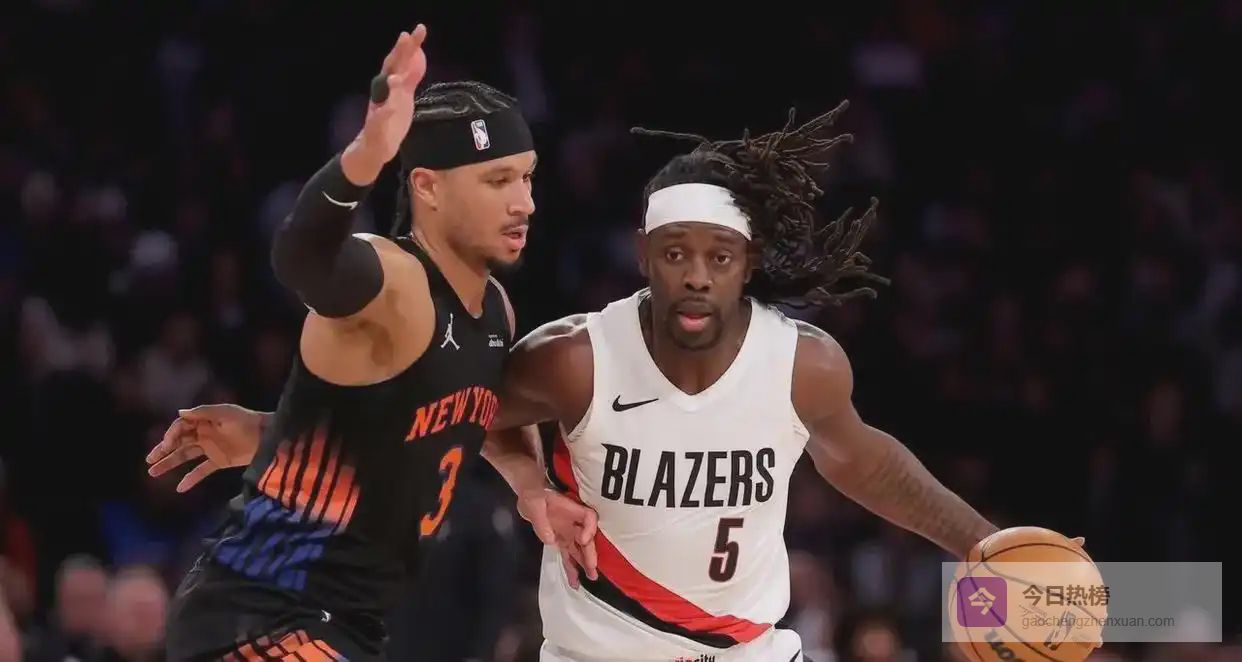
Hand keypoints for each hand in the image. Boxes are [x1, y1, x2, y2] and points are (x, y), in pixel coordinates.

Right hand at [146, 404, 264, 491]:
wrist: (267, 436)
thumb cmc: (247, 421)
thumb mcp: (225, 413)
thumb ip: (203, 412)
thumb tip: (180, 412)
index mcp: (203, 420)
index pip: (181, 427)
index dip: (171, 435)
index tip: (166, 445)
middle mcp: (203, 434)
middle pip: (179, 442)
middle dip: (163, 450)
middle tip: (149, 460)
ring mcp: (210, 449)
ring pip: (185, 456)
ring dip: (170, 463)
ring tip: (152, 472)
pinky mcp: (219, 461)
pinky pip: (201, 470)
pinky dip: (191, 479)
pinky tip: (179, 488)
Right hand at [343, 24, 427, 182]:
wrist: (374, 147)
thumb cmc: (390, 120)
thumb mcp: (404, 95)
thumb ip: (410, 77)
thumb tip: (418, 55)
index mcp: (390, 85)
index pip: (400, 61)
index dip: (409, 46)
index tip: (420, 30)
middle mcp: (383, 93)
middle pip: (392, 70)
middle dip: (399, 54)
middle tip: (406, 37)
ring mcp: (379, 109)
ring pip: (385, 94)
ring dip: (391, 85)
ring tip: (397, 78)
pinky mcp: (377, 127)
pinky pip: (381, 120)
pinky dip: (385, 113)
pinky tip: (389, 109)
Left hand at [518, 488, 598, 588]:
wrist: (528, 493)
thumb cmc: (533, 492)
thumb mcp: (534, 502)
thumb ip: (541, 520)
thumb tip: (550, 540)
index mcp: (571, 508)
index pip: (588, 517)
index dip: (589, 529)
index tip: (582, 540)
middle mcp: (573, 521)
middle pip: (586, 538)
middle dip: (589, 554)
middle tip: (592, 569)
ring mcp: (567, 531)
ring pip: (578, 550)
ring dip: (584, 564)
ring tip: (590, 579)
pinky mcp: (560, 539)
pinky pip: (568, 554)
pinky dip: (571, 567)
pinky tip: (574, 581)